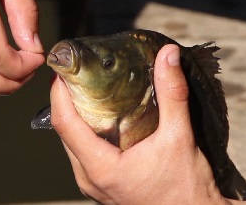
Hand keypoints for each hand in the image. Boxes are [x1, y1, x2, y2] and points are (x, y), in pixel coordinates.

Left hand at [51, 44, 245, 203]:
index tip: (63, 70)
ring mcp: (94, 185)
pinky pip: (85, 154)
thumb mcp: (180, 137)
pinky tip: (104, 116)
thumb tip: (168, 57)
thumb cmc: (186, 188)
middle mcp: (90, 178)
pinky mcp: (103, 185)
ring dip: (77, 116)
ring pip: (73, 143)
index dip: (59, 93)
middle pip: (64, 132)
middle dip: (67, 100)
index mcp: (101, 168)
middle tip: (78, 73)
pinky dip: (88, 132)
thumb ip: (173, 94)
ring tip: (89, 89)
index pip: (64, 123)